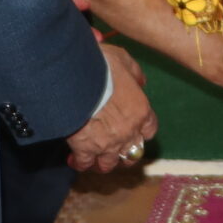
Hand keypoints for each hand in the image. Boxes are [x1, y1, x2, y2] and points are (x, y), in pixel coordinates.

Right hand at [67, 44, 159, 172]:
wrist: (75, 80)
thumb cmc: (100, 66)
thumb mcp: (123, 59)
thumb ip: (134, 72)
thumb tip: (141, 81)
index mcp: (140, 110)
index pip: (150, 129)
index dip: (141, 131)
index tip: (133, 129)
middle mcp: (128, 131)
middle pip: (133, 153)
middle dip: (124, 153)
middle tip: (114, 149)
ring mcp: (108, 144)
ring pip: (109, 164)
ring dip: (102, 162)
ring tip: (93, 156)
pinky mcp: (86, 150)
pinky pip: (85, 164)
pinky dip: (79, 163)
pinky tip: (73, 158)